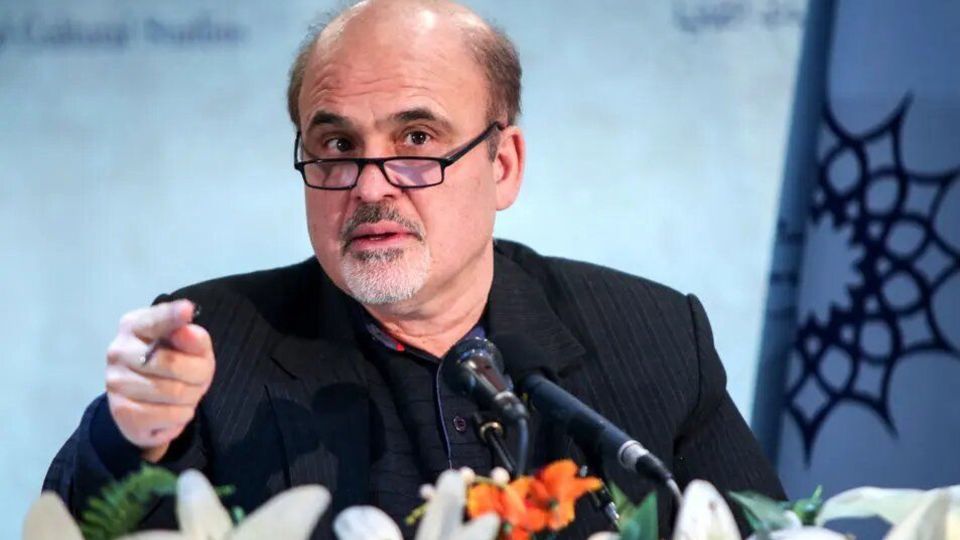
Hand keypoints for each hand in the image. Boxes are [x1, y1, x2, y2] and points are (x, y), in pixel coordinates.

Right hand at [105, 299, 214, 461]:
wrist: (151, 404)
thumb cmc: (177, 364)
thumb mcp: (194, 348)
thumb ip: (194, 337)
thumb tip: (186, 330)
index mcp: (135, 325)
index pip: (155, 320)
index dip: (172, 316)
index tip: (186, 309)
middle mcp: (118, 350)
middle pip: (173, 363)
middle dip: (198, 375)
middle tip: (198, 378)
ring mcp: (115, 382)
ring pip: (174, 392)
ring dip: (192, 396)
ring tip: (186, 394)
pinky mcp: (121, 412)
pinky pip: (168, 415)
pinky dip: (182, 414)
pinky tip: (174, 409)